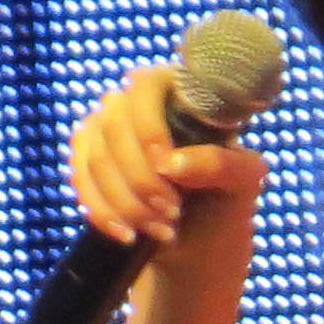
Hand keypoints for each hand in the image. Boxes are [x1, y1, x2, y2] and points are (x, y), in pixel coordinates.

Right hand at [66, 67, 265, 259]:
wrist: (199, 236)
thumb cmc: (226, 196)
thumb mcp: (243, 180)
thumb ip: (220, 164)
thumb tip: (170, 164)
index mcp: (177, 88)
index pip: (145, 87)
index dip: (149, 128)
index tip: (167, 169)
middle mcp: (133, 100)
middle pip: (114, 127)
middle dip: (141, 179)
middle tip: (172, 211)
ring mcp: (104, 128)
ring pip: (96, 159)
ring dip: (127, 203)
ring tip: (161, 229)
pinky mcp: (86, 159)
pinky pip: (80, 182)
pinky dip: (103, 213)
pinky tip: (128, 233)